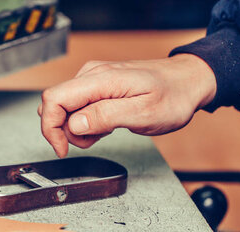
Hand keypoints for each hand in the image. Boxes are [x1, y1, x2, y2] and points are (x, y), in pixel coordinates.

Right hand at [38, 54, 216, 157]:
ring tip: (105, 133)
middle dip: (65, 131)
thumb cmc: (173, 97)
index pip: (54, 99)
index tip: (62, 149)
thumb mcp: (143, 113)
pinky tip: (105, 126)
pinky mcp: (98, 85)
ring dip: (77, 128)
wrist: (189, 81)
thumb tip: (75, 123)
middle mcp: (92, 74)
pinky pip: (78, 106)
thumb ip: (106, 116)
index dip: (50, 128)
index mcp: (100, 79)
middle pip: (55, 104)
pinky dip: (86, 123)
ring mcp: (94, 78)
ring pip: (66, 108)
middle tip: (92, 141)